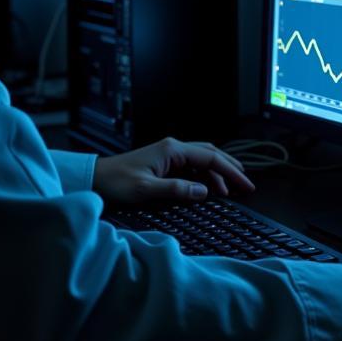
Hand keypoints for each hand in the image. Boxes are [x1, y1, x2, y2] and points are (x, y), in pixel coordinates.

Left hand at [93, 138, 255, 205]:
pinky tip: (208, 189)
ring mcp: (168, 155)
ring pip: (202, 160)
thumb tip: (204, 192)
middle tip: (245, 184)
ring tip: (230, 190)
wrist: (96, 178)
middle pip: (210, 154)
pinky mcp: (164, 164)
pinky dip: (203, 177)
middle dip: (229, 168)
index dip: (230, 172)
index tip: (245, 185)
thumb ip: (176, 190)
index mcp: (171, 150)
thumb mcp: (146, 189)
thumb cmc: (116, 182)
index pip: (210, 158)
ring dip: (217, 174)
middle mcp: (172, 148)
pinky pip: (191, 167)